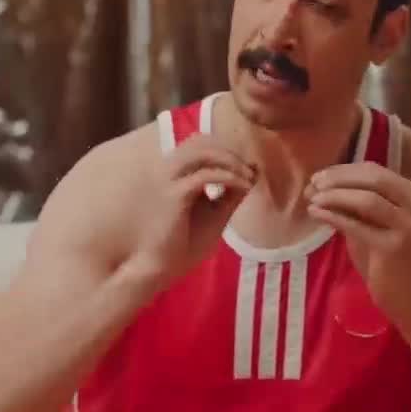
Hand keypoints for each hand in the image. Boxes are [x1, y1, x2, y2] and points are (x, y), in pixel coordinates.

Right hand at [123, 134, 256, 289]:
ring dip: (229, 159)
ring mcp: (169, 181)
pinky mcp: (174, 195)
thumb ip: (230, 196)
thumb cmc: (181, 247)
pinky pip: (205, 175)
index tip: (250, 169)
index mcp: (176, 175)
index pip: (201, 146)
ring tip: (247, 176)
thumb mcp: (215, 217)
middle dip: (230, 151)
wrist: (157, 270)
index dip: (228, 151)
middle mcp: (170, 172)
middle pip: (202, 141)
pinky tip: (242, 187)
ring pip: (201, 150)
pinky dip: (228, 176)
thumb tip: (252, 175)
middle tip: (251, 170)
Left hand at [304, 162, 410, 313]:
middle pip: (374, 179)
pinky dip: (334, 216)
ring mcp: (409, 226)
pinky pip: (359, 225)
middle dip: (339, 178)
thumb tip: (316, 185)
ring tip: (312, 199)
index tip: (318, 176)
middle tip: (313, 184)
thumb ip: (349, 203)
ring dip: (336, 196)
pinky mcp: (395, 247)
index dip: (343, 170)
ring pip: (368, 200)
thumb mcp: (367, 222)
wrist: (402, 294)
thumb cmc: (381, 257)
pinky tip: (316, 214)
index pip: (374, 170)